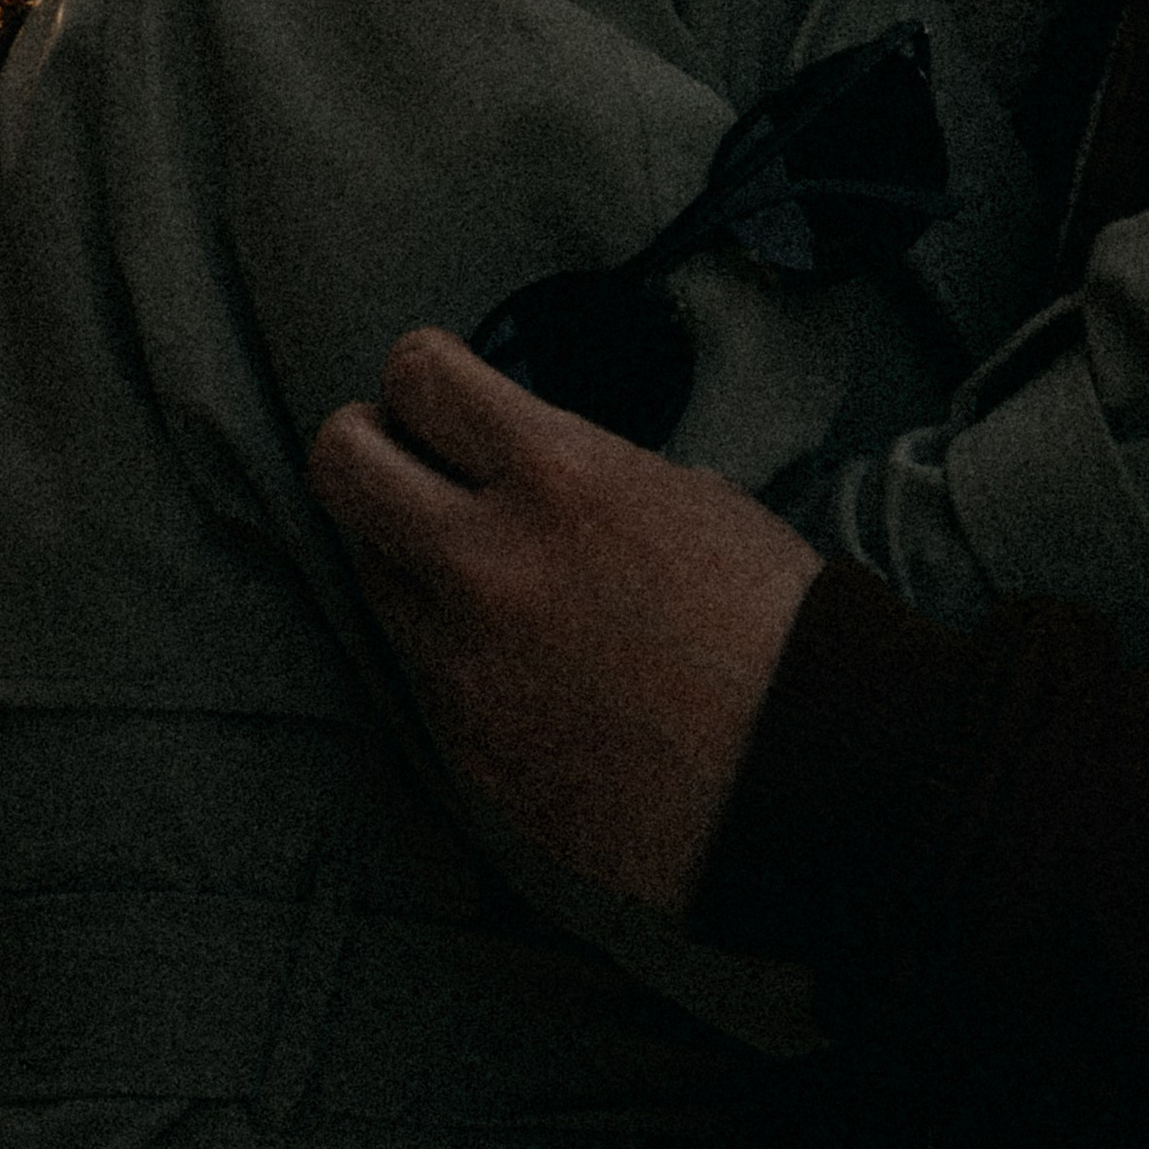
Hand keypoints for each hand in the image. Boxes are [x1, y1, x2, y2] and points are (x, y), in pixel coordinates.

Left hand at [307, 328, 819, 912]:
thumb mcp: (685, 496)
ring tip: (496, 577)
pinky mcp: (465, 748)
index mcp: (555, 477)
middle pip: (340, 465)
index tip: (436, 389)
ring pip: (373, 574)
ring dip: (415, 559)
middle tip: (404, 458)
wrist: (807, 775)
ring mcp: (464, 665)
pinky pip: (424, 671)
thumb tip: (509, 463)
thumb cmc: (773, 624)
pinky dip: (460, 653)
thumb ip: (575, 471)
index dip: (421, 373)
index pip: (416, 377)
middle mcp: (486, 565)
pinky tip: (533, 663)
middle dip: (367, 446)